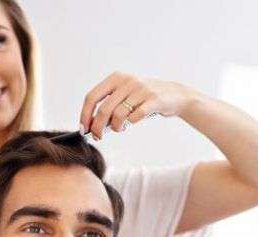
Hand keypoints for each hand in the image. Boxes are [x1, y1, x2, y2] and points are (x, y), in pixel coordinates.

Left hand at [79, 72, 194, 138]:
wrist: (174, 95)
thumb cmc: (144, 98)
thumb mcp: (124, 94)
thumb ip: (109, 105)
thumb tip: (91, 124)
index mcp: (116, 78)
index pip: (92, 96)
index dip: (85, 114)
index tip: (83, 128)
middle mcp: (127, 81)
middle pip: (103, 109)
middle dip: (97, 127)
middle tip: (97, 136)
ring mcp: (141, 90)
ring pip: (118, 115)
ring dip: (116, 127)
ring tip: (119, 128)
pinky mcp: (153, 100)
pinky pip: (135, 117)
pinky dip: (131, 123)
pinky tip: (133, 121)